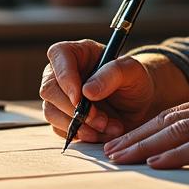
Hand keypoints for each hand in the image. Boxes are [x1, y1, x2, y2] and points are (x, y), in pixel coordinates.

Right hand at [39, 40, 159, 143]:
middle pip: (49, 89)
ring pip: (51, 112)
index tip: (80, 99)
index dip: (65, 78)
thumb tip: (86, 91)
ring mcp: (60, 97)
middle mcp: (62, 73)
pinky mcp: (63, 118)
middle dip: (74, 110)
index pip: (58, 55)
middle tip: (101, 120)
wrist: (139, 105)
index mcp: (77, 52)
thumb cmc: (135, 80)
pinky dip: (82, 135)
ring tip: (107, 127)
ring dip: (79, 126)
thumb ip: (112, 74)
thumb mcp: (132, 71)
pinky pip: (61, 130)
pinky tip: (103, 133)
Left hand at [104, 85, 188, 168]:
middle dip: (134, 137)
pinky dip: (173, 155)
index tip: (123, 140)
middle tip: (109, 150)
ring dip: (144, 147)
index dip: (144, 128)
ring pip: (175, 132)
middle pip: (165, 120)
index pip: (171, 113)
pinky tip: (154, 164)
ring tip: (120, 158)